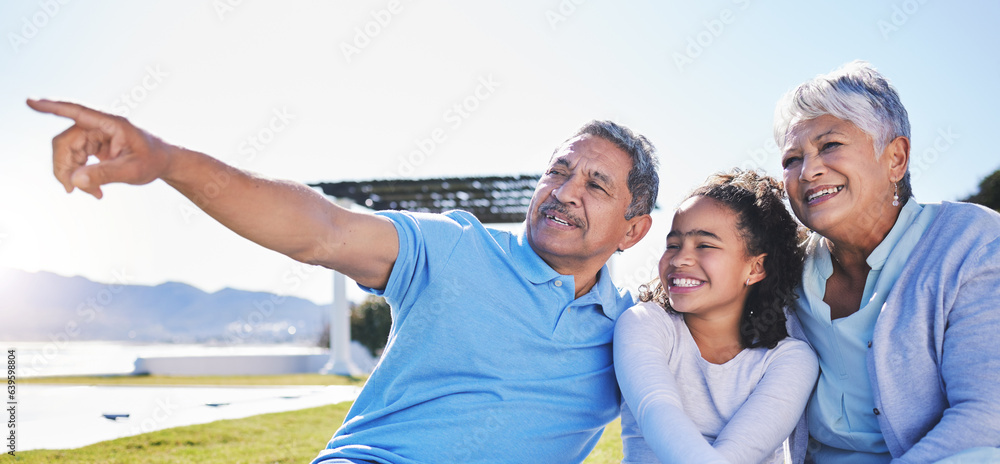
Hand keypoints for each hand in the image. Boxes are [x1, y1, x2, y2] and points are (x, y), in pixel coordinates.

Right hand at [27, 99, 172, 198]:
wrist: (163, 162)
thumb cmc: (153, 161)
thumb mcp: (133, 171)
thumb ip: (105, 175)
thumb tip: (74, 180)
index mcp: (111, 123)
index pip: (77, 112)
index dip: (52, 107)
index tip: (30, 102)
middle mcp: (99, 126)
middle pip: (65, 142)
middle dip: (64, 167)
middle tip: (72, 190)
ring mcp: (94, 135)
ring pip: (67, 153)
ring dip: (73, 175)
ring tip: (94, 193)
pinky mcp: (92, 145)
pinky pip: (75, 159)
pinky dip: (80, 176)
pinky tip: (95, 191)